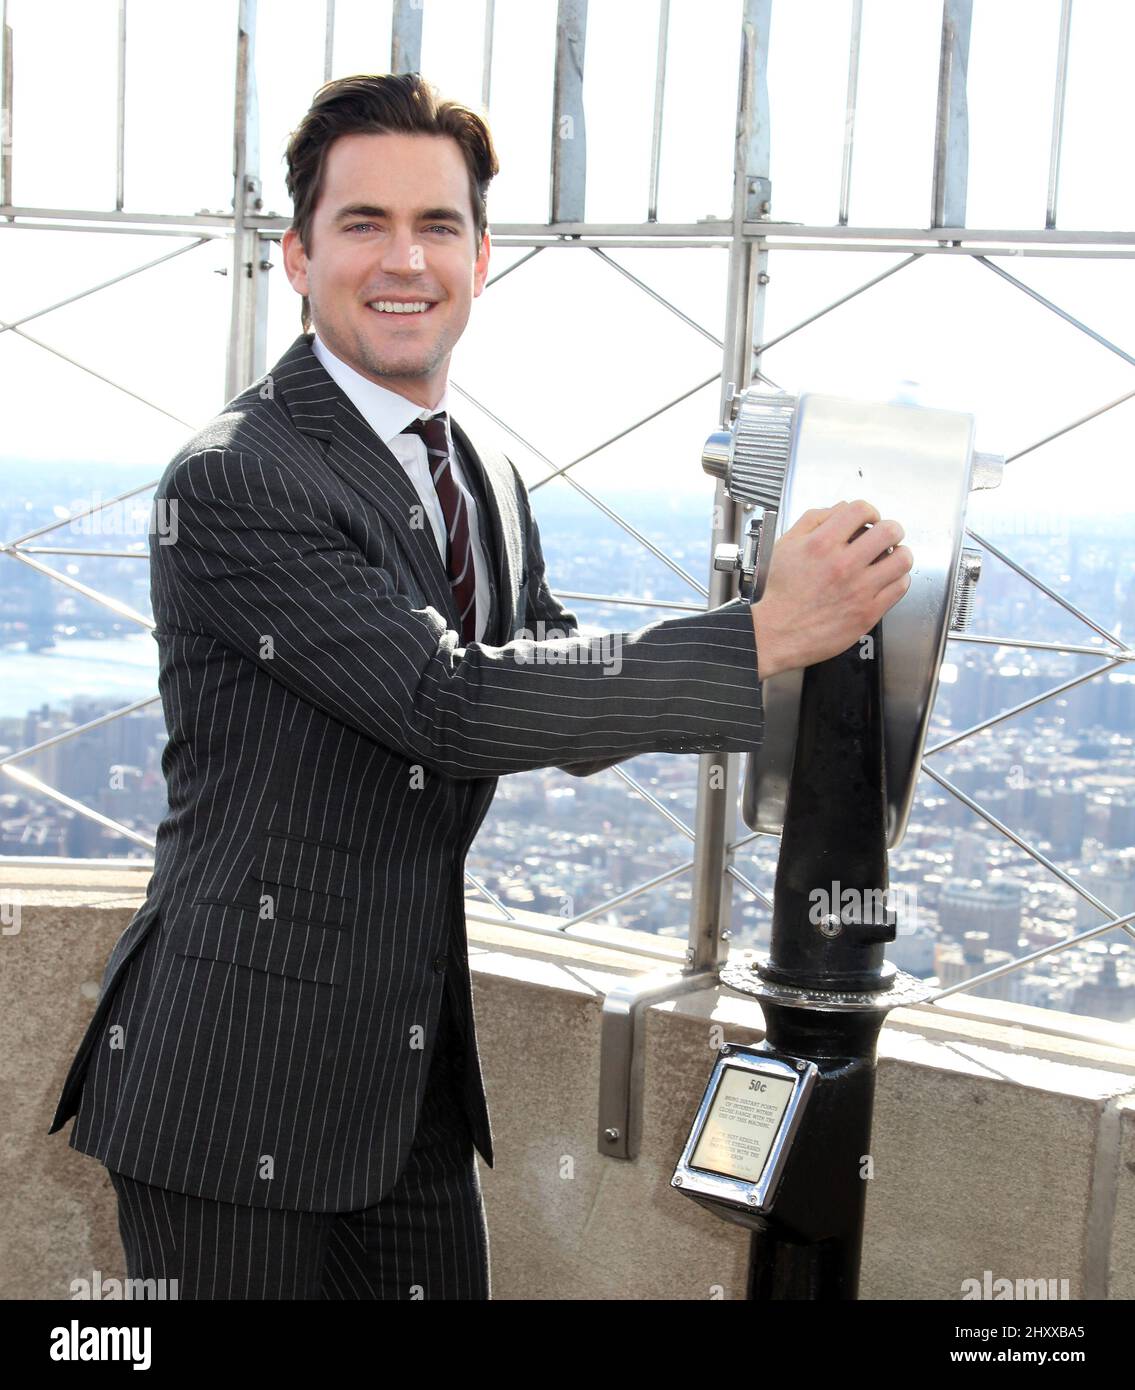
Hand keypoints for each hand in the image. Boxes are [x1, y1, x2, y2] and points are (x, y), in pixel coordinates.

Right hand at [750, 499, 912, 679]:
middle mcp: (843, 565)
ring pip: (902, 559)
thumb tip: (840, 509)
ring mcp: (858, 589)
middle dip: (890, 529)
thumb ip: (813, 520)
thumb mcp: (786, 546)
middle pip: (890, 530)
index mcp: (822, 544)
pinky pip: (900, 587)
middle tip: (885, 537)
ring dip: (899, 554)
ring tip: (890, 558)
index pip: (862, 510)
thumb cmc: (781, 593)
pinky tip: (886, 580)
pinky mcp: (868, 612)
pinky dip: (898, 579)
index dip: (870, 511)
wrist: (777, 633)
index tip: (869, 520)